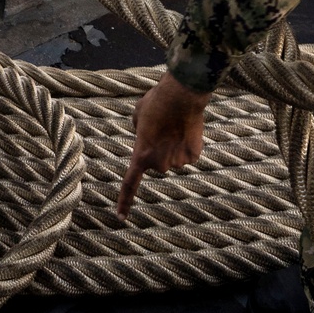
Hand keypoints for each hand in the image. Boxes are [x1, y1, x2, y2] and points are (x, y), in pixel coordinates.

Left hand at [116, 72, 209, 218]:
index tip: (120, 217)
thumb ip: (140, 132)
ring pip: (174, 158)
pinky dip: (188, 144)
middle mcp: (158, 164)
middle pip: (158, 163)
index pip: (130, 183)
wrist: (181, 95)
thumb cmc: (157, 101)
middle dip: (159, 150)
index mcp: (141, 155)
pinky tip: (187, 129)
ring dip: (174, 146)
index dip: (124, 201)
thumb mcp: (139, 116)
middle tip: (163, 129)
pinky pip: (188, 154)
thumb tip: (148, 136)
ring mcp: (177, 162)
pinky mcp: (193, 157)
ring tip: (175, 125)